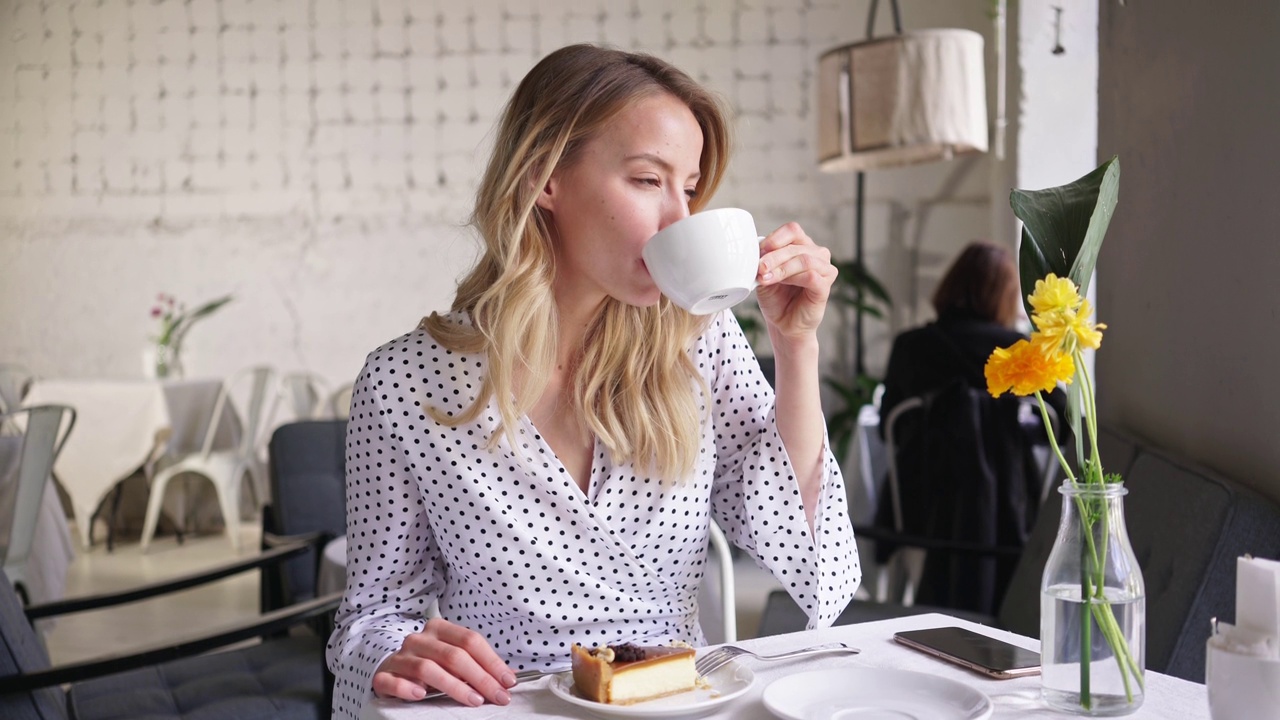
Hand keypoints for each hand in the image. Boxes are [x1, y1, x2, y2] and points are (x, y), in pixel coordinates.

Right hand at [372, 617, 515, 706]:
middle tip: (497, 696)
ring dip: (454, 686)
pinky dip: (408, 689)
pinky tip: (422, 696)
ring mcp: (400, 657)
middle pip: (454, 655)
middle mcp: (419, 639)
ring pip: (427, 668)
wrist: (391, 668)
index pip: (470, 641)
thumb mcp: (455, 660)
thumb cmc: (430, 663)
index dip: (492, 661)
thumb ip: (479, 665)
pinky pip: (393, 681)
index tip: (508, 681)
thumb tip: (510, 677)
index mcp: (439, 629)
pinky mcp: (383, 675)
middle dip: (480, 678)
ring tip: (474, 701)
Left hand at [755, 222, 836, 342]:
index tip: (760, 251)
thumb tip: (757, 250)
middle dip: (773, 257)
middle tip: (759, 268)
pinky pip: (811, 275)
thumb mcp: (764, 274)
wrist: (783, 323)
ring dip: (782, 268)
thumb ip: (764, 261)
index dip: (775, 238)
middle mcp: (816, 254)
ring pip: (804, 259)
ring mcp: (824, 269)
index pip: (792, 231)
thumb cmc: (776, 298)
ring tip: (766, 278)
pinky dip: (792, 278)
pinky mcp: (825, 286)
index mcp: (801, 246)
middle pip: (796, 245)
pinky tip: (780, 284)